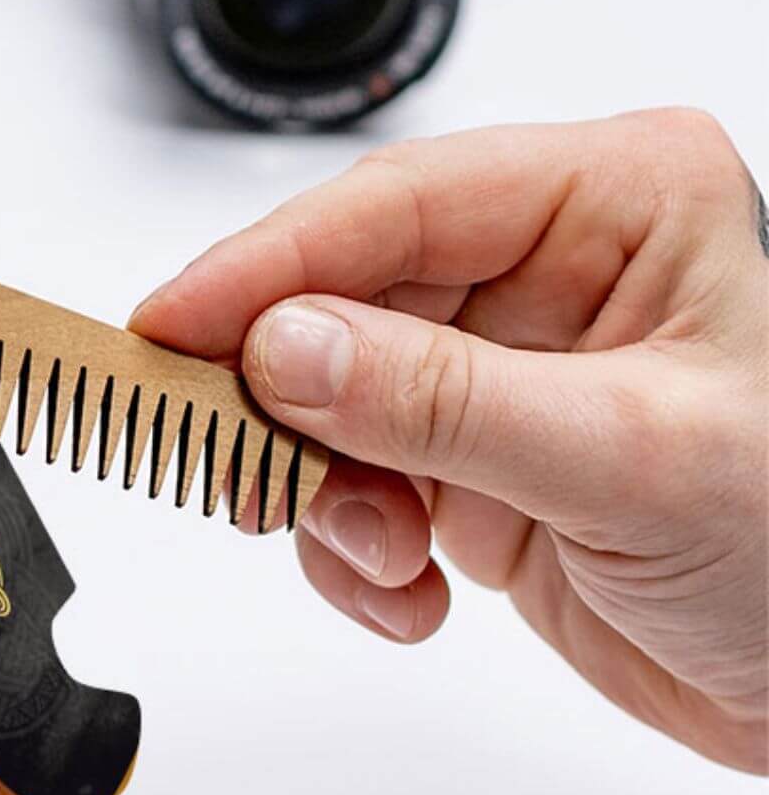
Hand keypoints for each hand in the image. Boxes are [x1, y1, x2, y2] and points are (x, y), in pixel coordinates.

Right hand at [131, 109, 767, 772]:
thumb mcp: (626, 460)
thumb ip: (441, 400)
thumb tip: (284, 347)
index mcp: (614, 202)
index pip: (394, 203)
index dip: (266, 265)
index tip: (169, 326)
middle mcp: (549, 269)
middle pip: (342, 299)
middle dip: (295, 405)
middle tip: (250, 469)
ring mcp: (504, 366)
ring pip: (331, 398)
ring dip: (328, 493)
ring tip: (384, 556)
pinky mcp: (475, 455)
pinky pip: (355, 479)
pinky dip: (354, 549)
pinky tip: (413, 592)